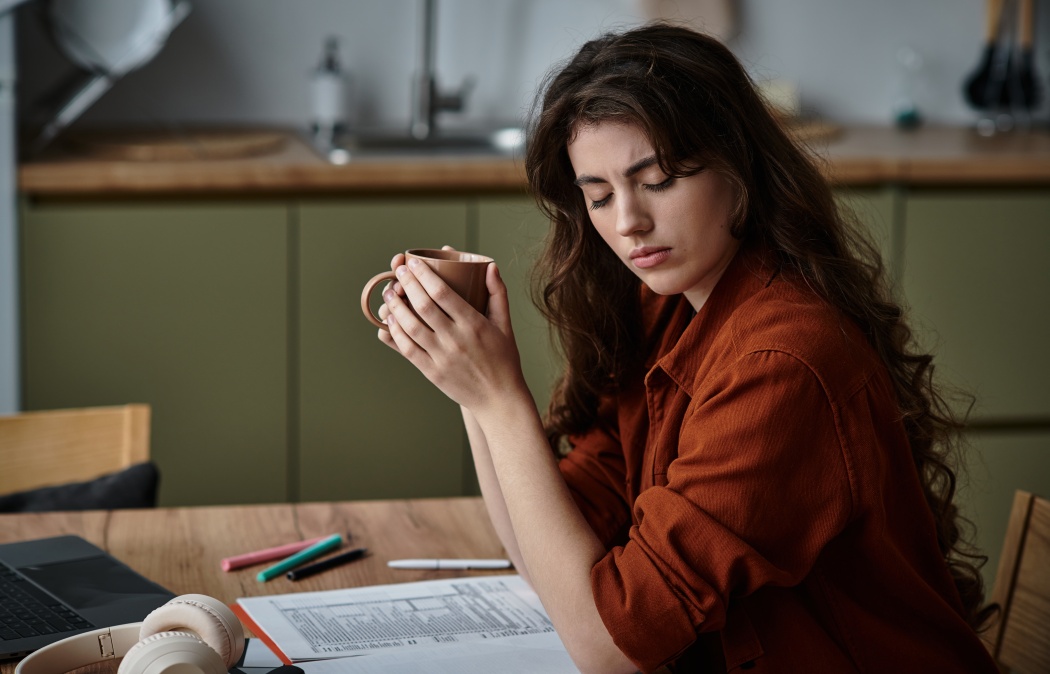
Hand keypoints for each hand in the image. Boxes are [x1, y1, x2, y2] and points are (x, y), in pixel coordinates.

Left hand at [378, 256, 526, 412]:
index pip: (443, 293)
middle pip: (423, 306)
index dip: (424, 275)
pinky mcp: (432, 372)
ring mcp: (442, 357)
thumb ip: (497, 294)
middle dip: (406, 285)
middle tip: (398, 271)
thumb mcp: (505, 325)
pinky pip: (408, 349)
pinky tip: (390, 320)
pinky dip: (396, 333)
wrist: (499, 399)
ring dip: (396, 307)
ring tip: (389, 293)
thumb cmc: (504, 360)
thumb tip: (490, 266)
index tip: (413, 263)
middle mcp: (456, 339)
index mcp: (474, 324)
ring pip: (411, 327)